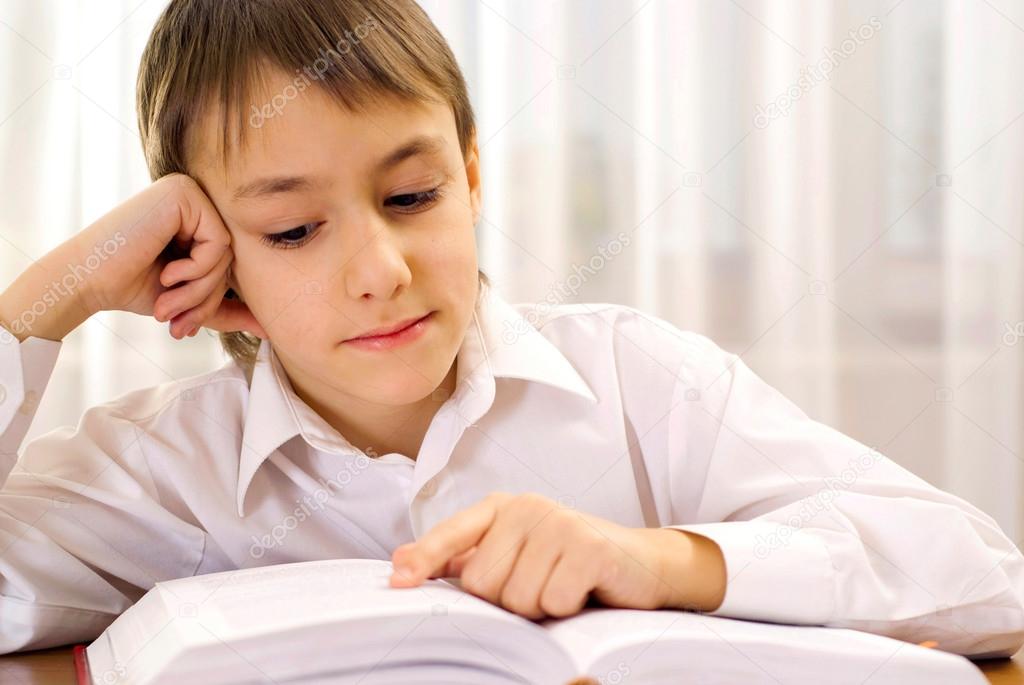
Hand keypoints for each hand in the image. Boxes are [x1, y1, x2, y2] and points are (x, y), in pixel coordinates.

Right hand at [71, 173, 264, 339]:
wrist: (87, 280)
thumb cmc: (133, 286)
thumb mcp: (190, 299)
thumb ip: (228, 308)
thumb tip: (271, 328)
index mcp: (199, 219)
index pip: (231, 263)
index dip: (213, 300)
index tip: (187, 326)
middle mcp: (197, 199)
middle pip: (232, 258)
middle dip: (206, 298)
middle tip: (177, 323)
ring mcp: (191, 192)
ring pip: (227, 253)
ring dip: (199, 289)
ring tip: (167, 304)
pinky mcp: (185, 194)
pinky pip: (218, 242)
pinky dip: (196, 270)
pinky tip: (167, 274)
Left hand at [389, 492, 725, 619]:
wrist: (642, 563)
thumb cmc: (572, 563)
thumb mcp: (517, 555)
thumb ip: (465, 557)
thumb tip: (402, 561)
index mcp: (503, 508)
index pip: (453, 533)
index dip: (424, 560)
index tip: (398, 582)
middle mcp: (528, 508)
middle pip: (483, 583)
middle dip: (509, 600)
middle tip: (541, 585)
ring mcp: (559, 523)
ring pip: (517, 598)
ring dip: (540, 607)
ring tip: (563, 587)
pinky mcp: (588, 546)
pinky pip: (552, 601)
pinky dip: (567, 608)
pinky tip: (584, 590)